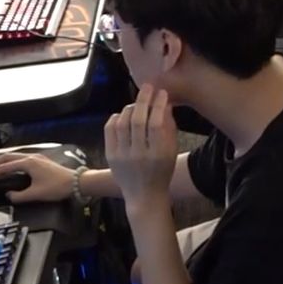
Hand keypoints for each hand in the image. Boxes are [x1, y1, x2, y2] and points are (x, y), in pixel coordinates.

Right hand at [0, 153, 75, 203]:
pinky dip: (10, 164)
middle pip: (5, 158)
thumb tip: (9, 196)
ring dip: (1, 164)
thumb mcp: (36, 194)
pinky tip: (10, 170)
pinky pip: (20, 159)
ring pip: (13, 157)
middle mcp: (30, 157)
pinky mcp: (40, 161)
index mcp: (28, 163)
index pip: (3, 168)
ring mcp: (36, 158)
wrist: (76, 183)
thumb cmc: (59, 187)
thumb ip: (19, 196)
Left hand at [105, 84, 178, 210]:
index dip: (158, 104)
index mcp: (158, 153)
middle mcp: (138, 154)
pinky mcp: (110, 156)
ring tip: (136, 103)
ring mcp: (122, 155)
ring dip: (129, 108)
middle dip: (143, 100)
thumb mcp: (172, 151)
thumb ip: (169, 128)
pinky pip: (110, 130)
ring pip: (122, 123)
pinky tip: (122, 115)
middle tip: (147, 87)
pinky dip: (116, 118)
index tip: (162, 93)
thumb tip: (165, 104)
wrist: (144, 196)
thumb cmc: (162, 171)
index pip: (156, 123)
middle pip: (137, 120)